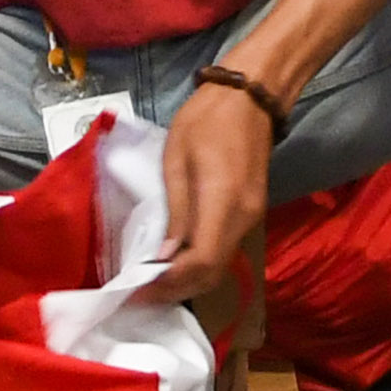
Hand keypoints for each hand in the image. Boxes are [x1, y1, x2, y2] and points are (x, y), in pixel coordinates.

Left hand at [146, 87, 273, 312]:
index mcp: (223, 202)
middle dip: (176, 288)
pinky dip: (200, 263)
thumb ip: (175, 211)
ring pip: (220, 265)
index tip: (139, 288)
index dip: (170, 282)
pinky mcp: (252, 213)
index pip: (201, 262)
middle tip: (140, 292)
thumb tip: (165, 257)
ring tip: (151, 280)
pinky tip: (175, 260)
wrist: (249, 98)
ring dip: (188, 279)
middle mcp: (243, 218)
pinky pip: (224, 249)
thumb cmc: (205, 120)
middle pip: (213, 272)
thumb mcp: (176, 160)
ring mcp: (252, 217)